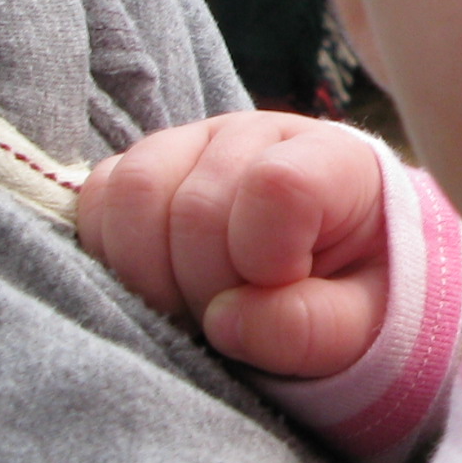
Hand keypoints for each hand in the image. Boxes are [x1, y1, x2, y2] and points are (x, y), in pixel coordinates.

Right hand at [76, 113, 388, 375]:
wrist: (332, 280)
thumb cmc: (355, 299)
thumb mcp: (366, 326)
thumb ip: (315, 327)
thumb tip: (227, 322)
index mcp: (331, 159)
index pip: (277, 187)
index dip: (266, 260)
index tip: (283, 293)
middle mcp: (255, 135)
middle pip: (194, 207)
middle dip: (206, 290)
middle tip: (234, 323)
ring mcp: (191, 144)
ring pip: (132, 194)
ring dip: (151, 278)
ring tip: (193, 311)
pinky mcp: (140, 168)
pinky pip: (95, 201)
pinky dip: (112, 260)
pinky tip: (157, 288)